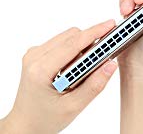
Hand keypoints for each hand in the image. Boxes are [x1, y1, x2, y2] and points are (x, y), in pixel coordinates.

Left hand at [1, 21, 117, 133]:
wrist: (24, 125)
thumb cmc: (44, 120)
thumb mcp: (73, 107)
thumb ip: (94, 85)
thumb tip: (111, 64)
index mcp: (40, 71)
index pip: (73, 43)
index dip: (95, 32)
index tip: (111, 26)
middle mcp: (34, 57)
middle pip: (72, 36)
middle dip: (91, 40)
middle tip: (105, 52)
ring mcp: (34, 53)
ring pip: (68, 36)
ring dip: (83, 45)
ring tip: (87, 66)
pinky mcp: (36, 53)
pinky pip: (62, 41)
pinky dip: (74, 48)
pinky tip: (76, 66)